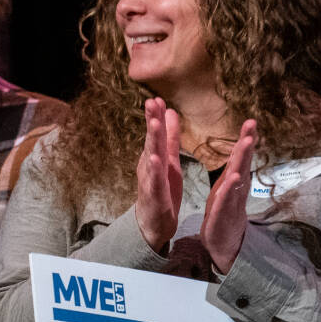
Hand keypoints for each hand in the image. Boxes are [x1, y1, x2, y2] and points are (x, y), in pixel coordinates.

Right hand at [135, 98, 182, 254]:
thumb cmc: (162, 190)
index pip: (156, 132)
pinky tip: (155, 159)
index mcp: (156, 156)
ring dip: (152, 141)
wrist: (153, 223)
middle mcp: (150, 165)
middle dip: (151, 121)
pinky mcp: (155, 195)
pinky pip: (155, 181)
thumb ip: (171, 137)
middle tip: (150, 102)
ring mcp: (150, 180)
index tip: (157, 97)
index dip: (156, 115)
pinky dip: (154, 170)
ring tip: (154, 124)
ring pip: (151, 158)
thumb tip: (170, 111)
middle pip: (151, 140)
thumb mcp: (170, 160)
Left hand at [201, 119, 258, 273]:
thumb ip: (233, 168)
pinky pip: (224, 203)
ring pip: (236, 181)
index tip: (251, 121)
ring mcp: (230, 204)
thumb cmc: (223, 213)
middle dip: (246, 145)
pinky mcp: (221, 218)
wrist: (222, 245)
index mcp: (232, 181)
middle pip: (242, 164)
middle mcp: (235, 190)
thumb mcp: (226, 187)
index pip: (240, 157)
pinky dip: (227, 192)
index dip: (246, 139)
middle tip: (251, 125)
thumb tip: (241, 147)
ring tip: (245, 145)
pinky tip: (232, 180)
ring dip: (241, 162)